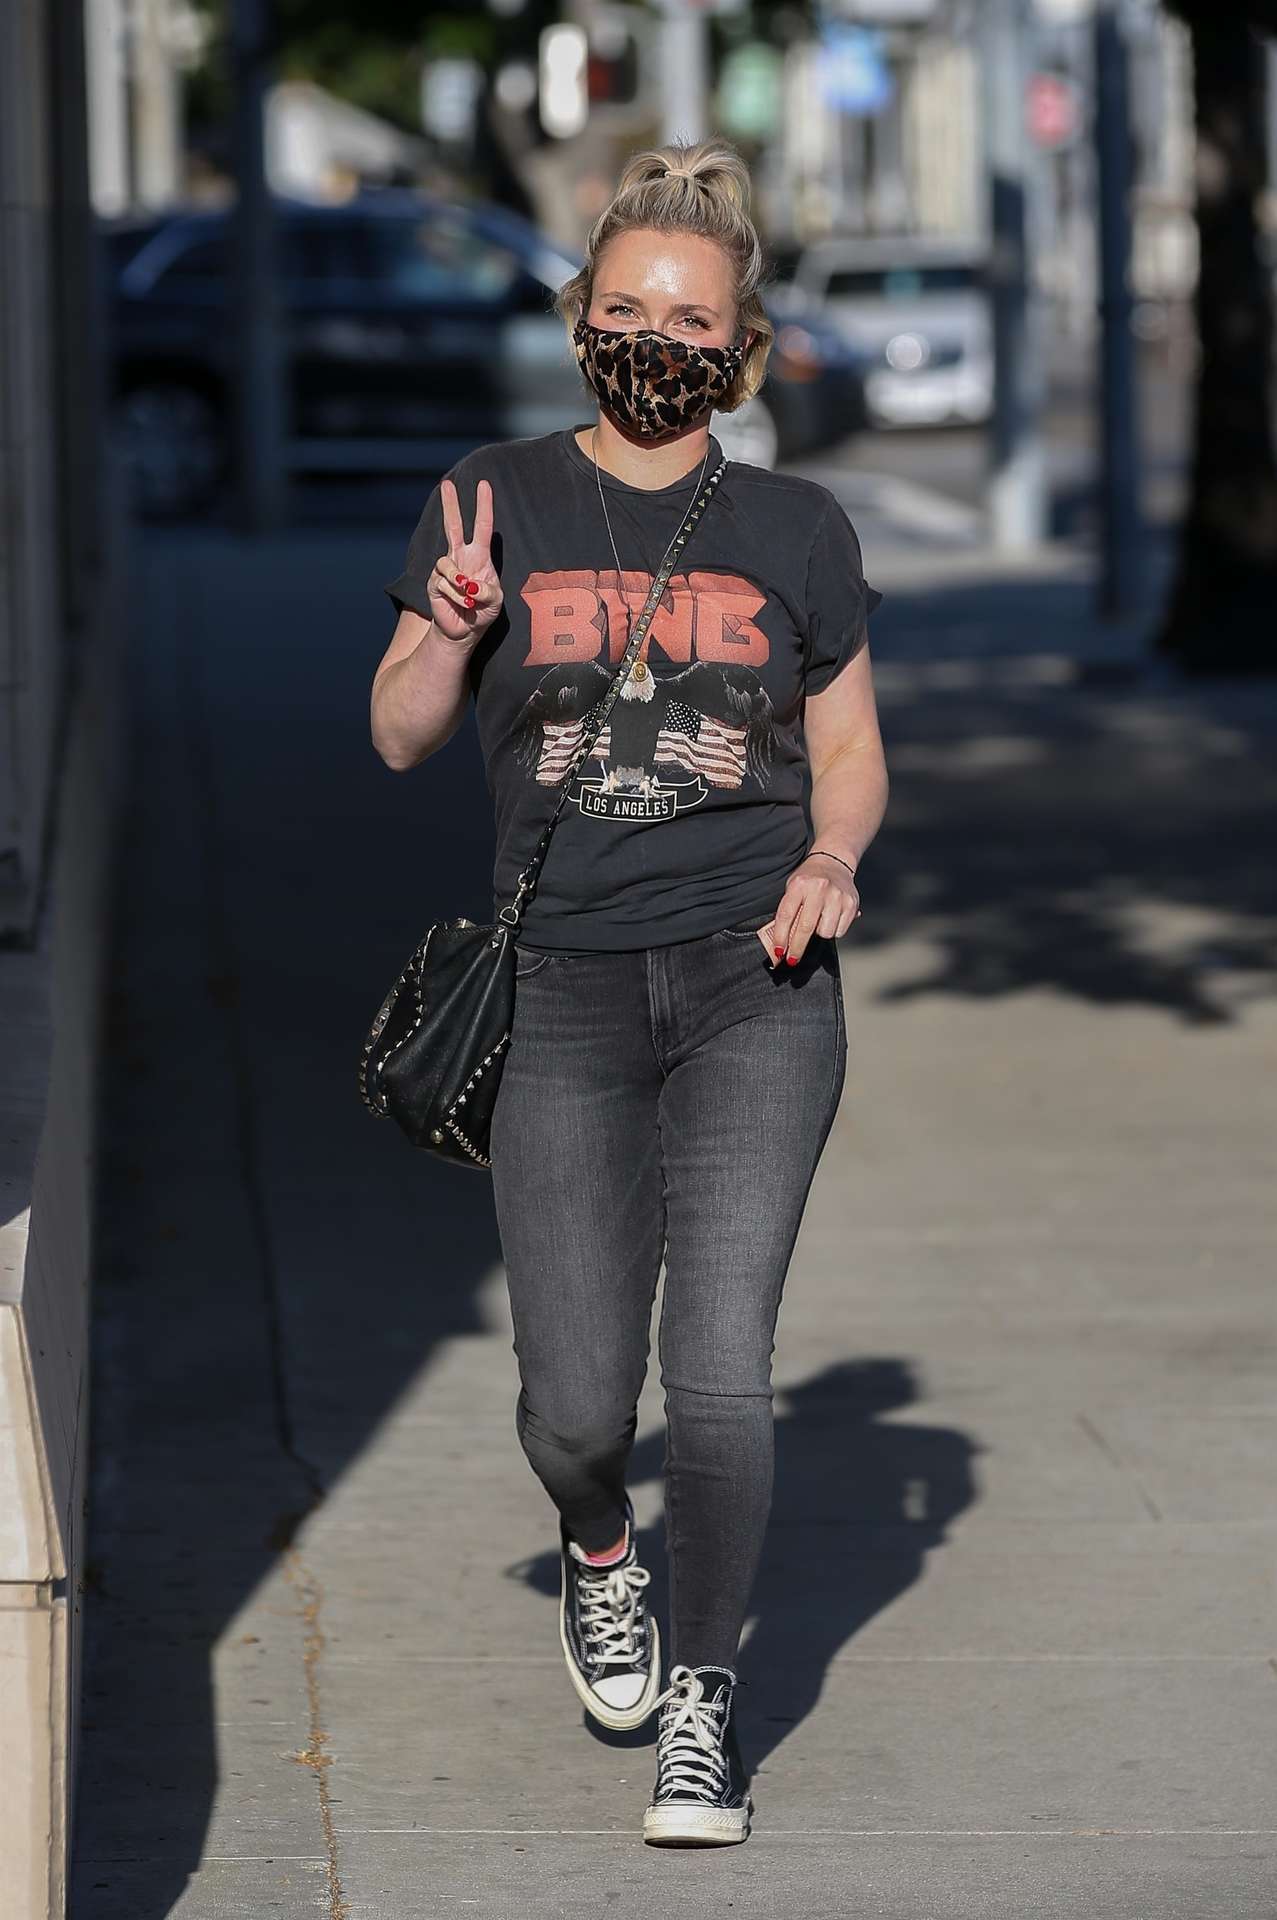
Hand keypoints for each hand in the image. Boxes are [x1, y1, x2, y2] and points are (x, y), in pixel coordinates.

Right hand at [427, 477, 503, 644]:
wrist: (465, 630)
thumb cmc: (483, 611)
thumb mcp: (496, 601)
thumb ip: (488, 590)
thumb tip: (469, 583)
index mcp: (480, 556)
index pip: (482, 526)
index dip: (484, 506)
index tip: (484, 485)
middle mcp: (461, 557)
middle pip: (453, 525)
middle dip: (450, 505)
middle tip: (446, 483)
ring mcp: (446, 569)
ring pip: (446, 562)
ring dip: (461, 583)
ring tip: (470, 599)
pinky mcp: (434, 583)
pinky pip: (445, 583)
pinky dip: (458, 597)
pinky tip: (464, 605)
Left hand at [758, 851, 861, 966]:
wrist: (834, 862)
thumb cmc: (809, 879)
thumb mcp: (793, 889)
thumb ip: (788, 912)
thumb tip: (782, 943)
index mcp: (799, 885)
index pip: (786, 916)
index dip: (781, 937)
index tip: (779, 951)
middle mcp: (819, 889)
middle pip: (805, 928)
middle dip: (797, 948)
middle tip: (792, 959)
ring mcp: (837, 896)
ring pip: (825, 932)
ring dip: (819, 933)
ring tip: (819, 921)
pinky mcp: (851, 903)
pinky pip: (840, 931)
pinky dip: (834, 930)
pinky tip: (831, 918)